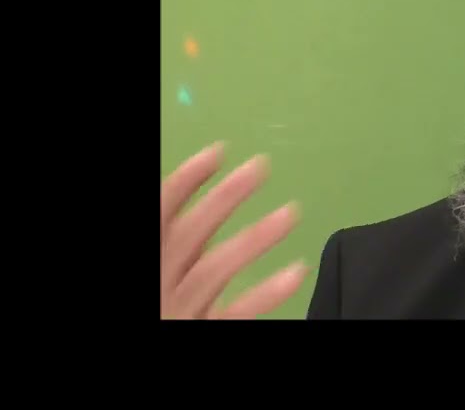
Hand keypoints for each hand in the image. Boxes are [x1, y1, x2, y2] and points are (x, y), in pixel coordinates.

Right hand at [161, 143, 305, 318]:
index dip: (187, 180)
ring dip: (254, 239)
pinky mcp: (199, 330)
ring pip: (214, 271)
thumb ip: (173, 235)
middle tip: (261, 166)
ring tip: (292, 212)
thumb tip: (193, 193)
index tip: (218, 151)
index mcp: (149, 254)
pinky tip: (297, 272)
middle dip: (224, 198)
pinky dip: (266, 294)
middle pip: (189, 234)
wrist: (158, 330)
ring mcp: (179, 308)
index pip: (162, 210)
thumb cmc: (162, 298)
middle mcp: (159, 280)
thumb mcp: (161, 262)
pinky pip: (235, 314)